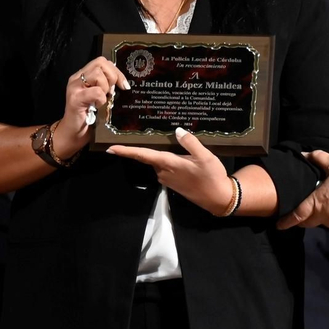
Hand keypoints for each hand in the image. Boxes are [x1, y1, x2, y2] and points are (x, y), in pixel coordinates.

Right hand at [52, 56, 129, 158]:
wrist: (72, 134)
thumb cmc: (88, 118)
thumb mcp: (98, 97)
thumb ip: (106, 86)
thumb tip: (122, 81)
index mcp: (82, 76)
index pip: (102, 62)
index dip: (116, 71)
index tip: (123, 85)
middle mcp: (76, 78)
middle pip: (100, 63)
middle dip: (112, 77)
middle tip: (111, 93)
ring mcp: (74, 88)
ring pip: (98, 75)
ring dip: (105, 88)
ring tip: (101, 100)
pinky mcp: (75, 99)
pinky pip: (96, 92)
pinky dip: (101, 99)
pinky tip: (97, 106)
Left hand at [108, 127, 235, 214]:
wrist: (218, 198)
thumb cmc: (211, 177)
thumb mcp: (205, 156)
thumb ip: (190, 143)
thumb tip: (177, 131)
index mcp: (168, 163)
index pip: (142, 155)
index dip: (126, 152)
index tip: (110, 149)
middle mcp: (163, 172)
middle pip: (149, 156)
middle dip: (146, 146)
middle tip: (144, 131)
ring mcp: (167, 179)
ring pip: (159, 161)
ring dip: (162, 153)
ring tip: (169, 141)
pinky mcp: (173, 183)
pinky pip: (166, 167)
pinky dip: (169, 160)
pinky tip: (180, 156)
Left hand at [278, 151, 328, 231]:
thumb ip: (318, 159)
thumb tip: (304, 154)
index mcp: (319, 202)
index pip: (298, 215)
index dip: (287, 221)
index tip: (279, 225)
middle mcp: (326, 216)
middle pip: (309, 222)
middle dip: (304, 219)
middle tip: (302, 213)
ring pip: (324, 223)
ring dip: (322, 217)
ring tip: (326, 206)